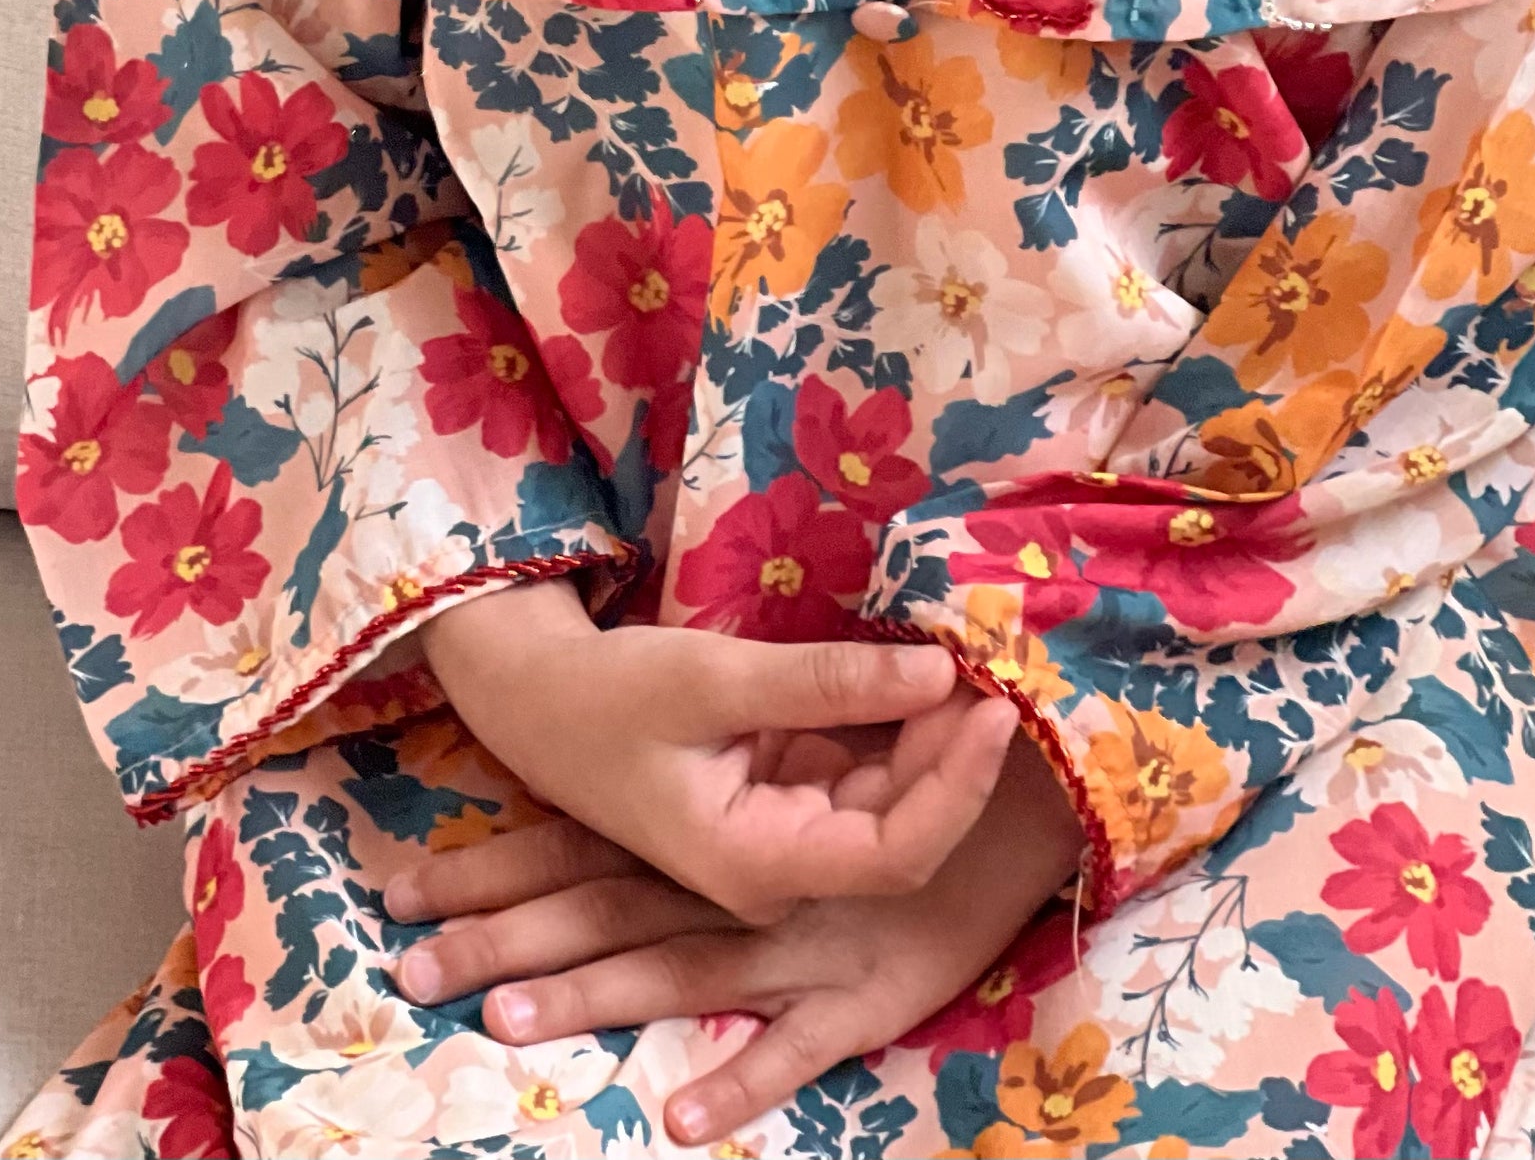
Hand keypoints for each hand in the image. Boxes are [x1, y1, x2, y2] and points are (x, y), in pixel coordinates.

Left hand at [387, 728, 1086, 1145]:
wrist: (1006, 802)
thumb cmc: (889, 770)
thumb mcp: (787, 755)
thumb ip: (702, 777)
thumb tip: (595, 776)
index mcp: (709, 828)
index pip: (578, 848)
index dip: (492, 868)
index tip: (400, 893)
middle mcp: (734, 886)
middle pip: (602, 911)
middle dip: (504, 939)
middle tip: (412, 968)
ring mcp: (792, 946)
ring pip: (674, 973)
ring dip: (589, 995)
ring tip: (501, 1023)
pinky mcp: (855, 1001)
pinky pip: (791, 1048)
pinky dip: (737, 1079)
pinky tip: (678, 1118)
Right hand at [418, 583, 1011, 920]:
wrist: (540, 702)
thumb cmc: (612, 695)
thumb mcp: (715, 680)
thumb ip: (828, 683)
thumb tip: (940, 676)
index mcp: (758, 865)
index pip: (894, 850)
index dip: (955, 786)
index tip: (994, 705)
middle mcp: (781, 870)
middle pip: (899, 827)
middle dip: (950, 752)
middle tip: (990, 663)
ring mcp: (783, 837)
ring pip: (884, 799)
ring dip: (927, 738)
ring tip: (969, 662)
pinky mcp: (781, 800)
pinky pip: (856, 773)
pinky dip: (892, 729)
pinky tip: (921, 679)